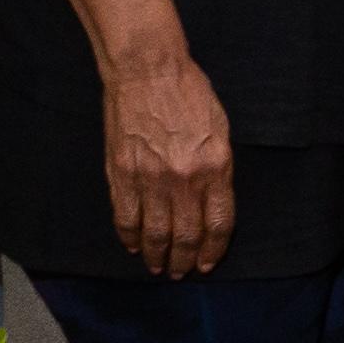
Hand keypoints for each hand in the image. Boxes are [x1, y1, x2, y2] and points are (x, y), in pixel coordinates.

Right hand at [99, 48, 236, 276]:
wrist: (147, 70)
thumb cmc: (189, 93)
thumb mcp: (220, 130)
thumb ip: (219, 169)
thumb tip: (212, 203)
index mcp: (215, 168)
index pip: (218, 224)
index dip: (213, 250)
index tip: (206, 263)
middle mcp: (185, 179)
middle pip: (187, 235)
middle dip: (184, 260)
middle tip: (181, 272)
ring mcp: (151, 179)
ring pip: (156, 233)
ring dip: (158, 256)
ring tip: (158, 267)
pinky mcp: (122, 174)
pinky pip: (126, 217)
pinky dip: (130, 237)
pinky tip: (134, 246)